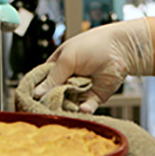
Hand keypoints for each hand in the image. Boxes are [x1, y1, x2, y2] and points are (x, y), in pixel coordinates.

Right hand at [32, 17, 153, 113]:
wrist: (122, 49)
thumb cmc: (93, 46)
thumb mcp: (68, 58)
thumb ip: (53, 77)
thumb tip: (37, 93)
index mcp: (56, 68)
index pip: (41, 83)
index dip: (37, 92)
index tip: (32, 101)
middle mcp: (66, 80)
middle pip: (53, 97)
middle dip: (53, 102)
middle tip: (54, 105)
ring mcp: (79, 90)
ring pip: (68, 105)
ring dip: (69, 107)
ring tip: (71, 105)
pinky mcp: (93, 98)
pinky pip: (86, 108)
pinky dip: (84, 109)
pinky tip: (83, 108)